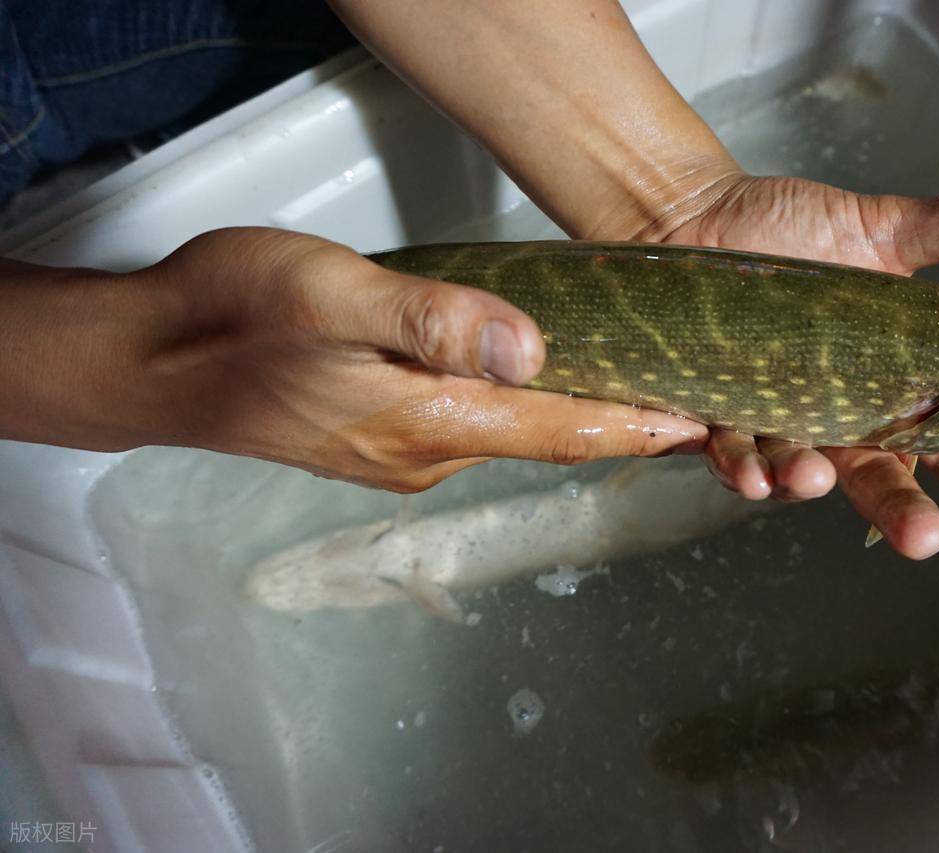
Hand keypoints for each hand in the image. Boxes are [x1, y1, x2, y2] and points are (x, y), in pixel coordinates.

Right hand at [0, 227, 704, 490]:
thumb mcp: (334, 297)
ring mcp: (401, 454)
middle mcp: (426, 453)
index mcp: (428, 421)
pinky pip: (471, 429)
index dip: (636, 427)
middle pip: (546, 438)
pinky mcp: (378, 439)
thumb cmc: (233, 318)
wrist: (152, 361)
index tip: (702, 424)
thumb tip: (532, 351)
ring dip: (573, 419)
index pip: (559, 430)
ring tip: (635, 388)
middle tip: (692, 399)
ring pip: (510, 435)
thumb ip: (434, 323)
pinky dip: (519, 413)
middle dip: (620, 425)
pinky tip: (535, 385)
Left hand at [642, 170, 938, 564]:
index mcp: (897, 389)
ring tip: (814, 479)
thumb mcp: (886, 229)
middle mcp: (841, 421)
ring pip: (804, 477)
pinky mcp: (716, 421)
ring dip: (809, 486)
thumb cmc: (792, 230)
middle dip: (906, 517)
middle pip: (884, 485)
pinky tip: (751, 473)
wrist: (696, 212)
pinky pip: (733, 458)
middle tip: (925, 540)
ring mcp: (780, 426)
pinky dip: (742, 469)